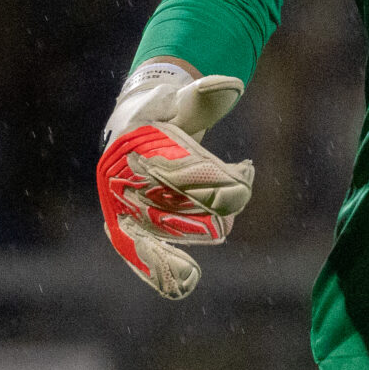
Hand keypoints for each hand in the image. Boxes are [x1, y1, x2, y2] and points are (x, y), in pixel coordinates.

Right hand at [96, 61, 252, 300]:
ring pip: (158, 231)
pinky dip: (161, 269)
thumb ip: (205, 96)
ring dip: (192, 236)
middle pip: (168, 203)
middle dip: (208, 205)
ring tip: (216, 240)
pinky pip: (141, 252)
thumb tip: (229, 85)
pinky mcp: (129, 225)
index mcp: (135, 142)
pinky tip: (186, 284)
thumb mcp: (185, 99)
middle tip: (236, 201)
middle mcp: (122, 177)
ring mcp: (123, 204)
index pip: (180, 166)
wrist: (139, 125)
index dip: (215, 175)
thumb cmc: (168, 111)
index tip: (246, 172)